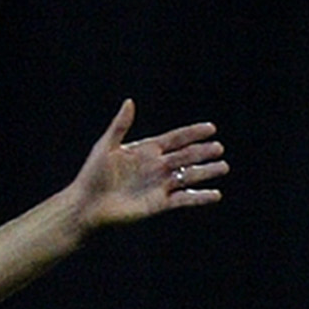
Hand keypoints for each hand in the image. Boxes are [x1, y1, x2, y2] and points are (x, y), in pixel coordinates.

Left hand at [68, 100, 226, 228]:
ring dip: (206, 172)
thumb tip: (130, 101)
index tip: (211, 128)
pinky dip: (199, 197)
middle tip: (219, 148)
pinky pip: (184, 199)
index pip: (175, 139)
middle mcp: (156, 167)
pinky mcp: (159, 204)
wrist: (85, 206)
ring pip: (189, 176)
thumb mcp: (106, 147)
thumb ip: (120, 126)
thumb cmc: (92, 176)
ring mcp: (159, 185)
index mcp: (146, 150)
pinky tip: (216, 194)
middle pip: (186, 156)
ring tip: (223, 167)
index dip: (192, 133)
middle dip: (203, 152)